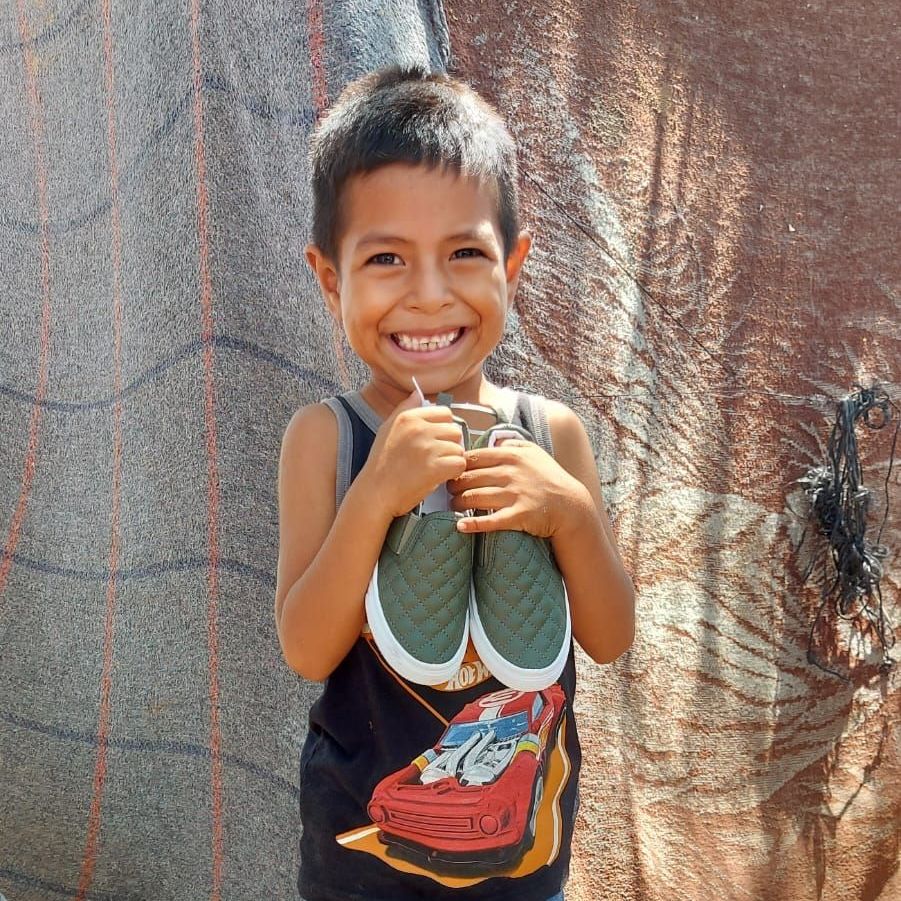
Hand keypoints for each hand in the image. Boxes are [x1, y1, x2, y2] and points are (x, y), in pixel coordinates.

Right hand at [360, 389, 466, 518]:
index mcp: (409, 417)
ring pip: (459, 449)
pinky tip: (441, 477)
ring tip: (436, 469)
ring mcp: (428, 448)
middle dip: (450, 445)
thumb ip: (404, 409)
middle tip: (437, 458)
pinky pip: (460, 464)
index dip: (444, 428)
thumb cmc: (381, 463)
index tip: (435, 441)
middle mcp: (419, 428)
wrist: (375, 492)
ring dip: (451, 460)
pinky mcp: (435, 467)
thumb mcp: (387, 429)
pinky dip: (454, 473)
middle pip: (455, 430)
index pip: (445, 413)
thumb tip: (418, 393)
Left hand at [447, 439, 592, 536]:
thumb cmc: (549, 477)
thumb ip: (511, 444)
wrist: (571, 506)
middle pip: (469, 478)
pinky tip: (461, 526)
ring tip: (453, 505)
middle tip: (448, 490)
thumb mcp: (534, 452)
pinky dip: (472, 524)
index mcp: (512, 455)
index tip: (452, 472)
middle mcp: (511, 473)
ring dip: (458, 503)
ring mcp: (515, 494)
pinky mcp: (519, 516)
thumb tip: (491, 442)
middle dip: (453, 485)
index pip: (473, 457)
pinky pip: (490, 521)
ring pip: (474, 498)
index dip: (457, 465)